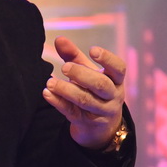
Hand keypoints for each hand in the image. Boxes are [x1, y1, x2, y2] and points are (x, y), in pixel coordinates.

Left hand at [42, 35, 126, 149]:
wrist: (100, 127)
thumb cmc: (93, 91)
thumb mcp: (88, 73)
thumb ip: (74, 56)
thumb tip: (59, 39)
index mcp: (116, 81)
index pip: (119, 69)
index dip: (108, 59)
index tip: (92, 50)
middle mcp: (113, 96)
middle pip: (101, 85)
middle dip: (82, 74)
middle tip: (65, 67)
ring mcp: (101, 112)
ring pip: (85, 100)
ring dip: (66, 90)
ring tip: (50, 82)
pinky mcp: (86, 123)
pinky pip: (72, 112)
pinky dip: (58, 102)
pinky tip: (47, 93)